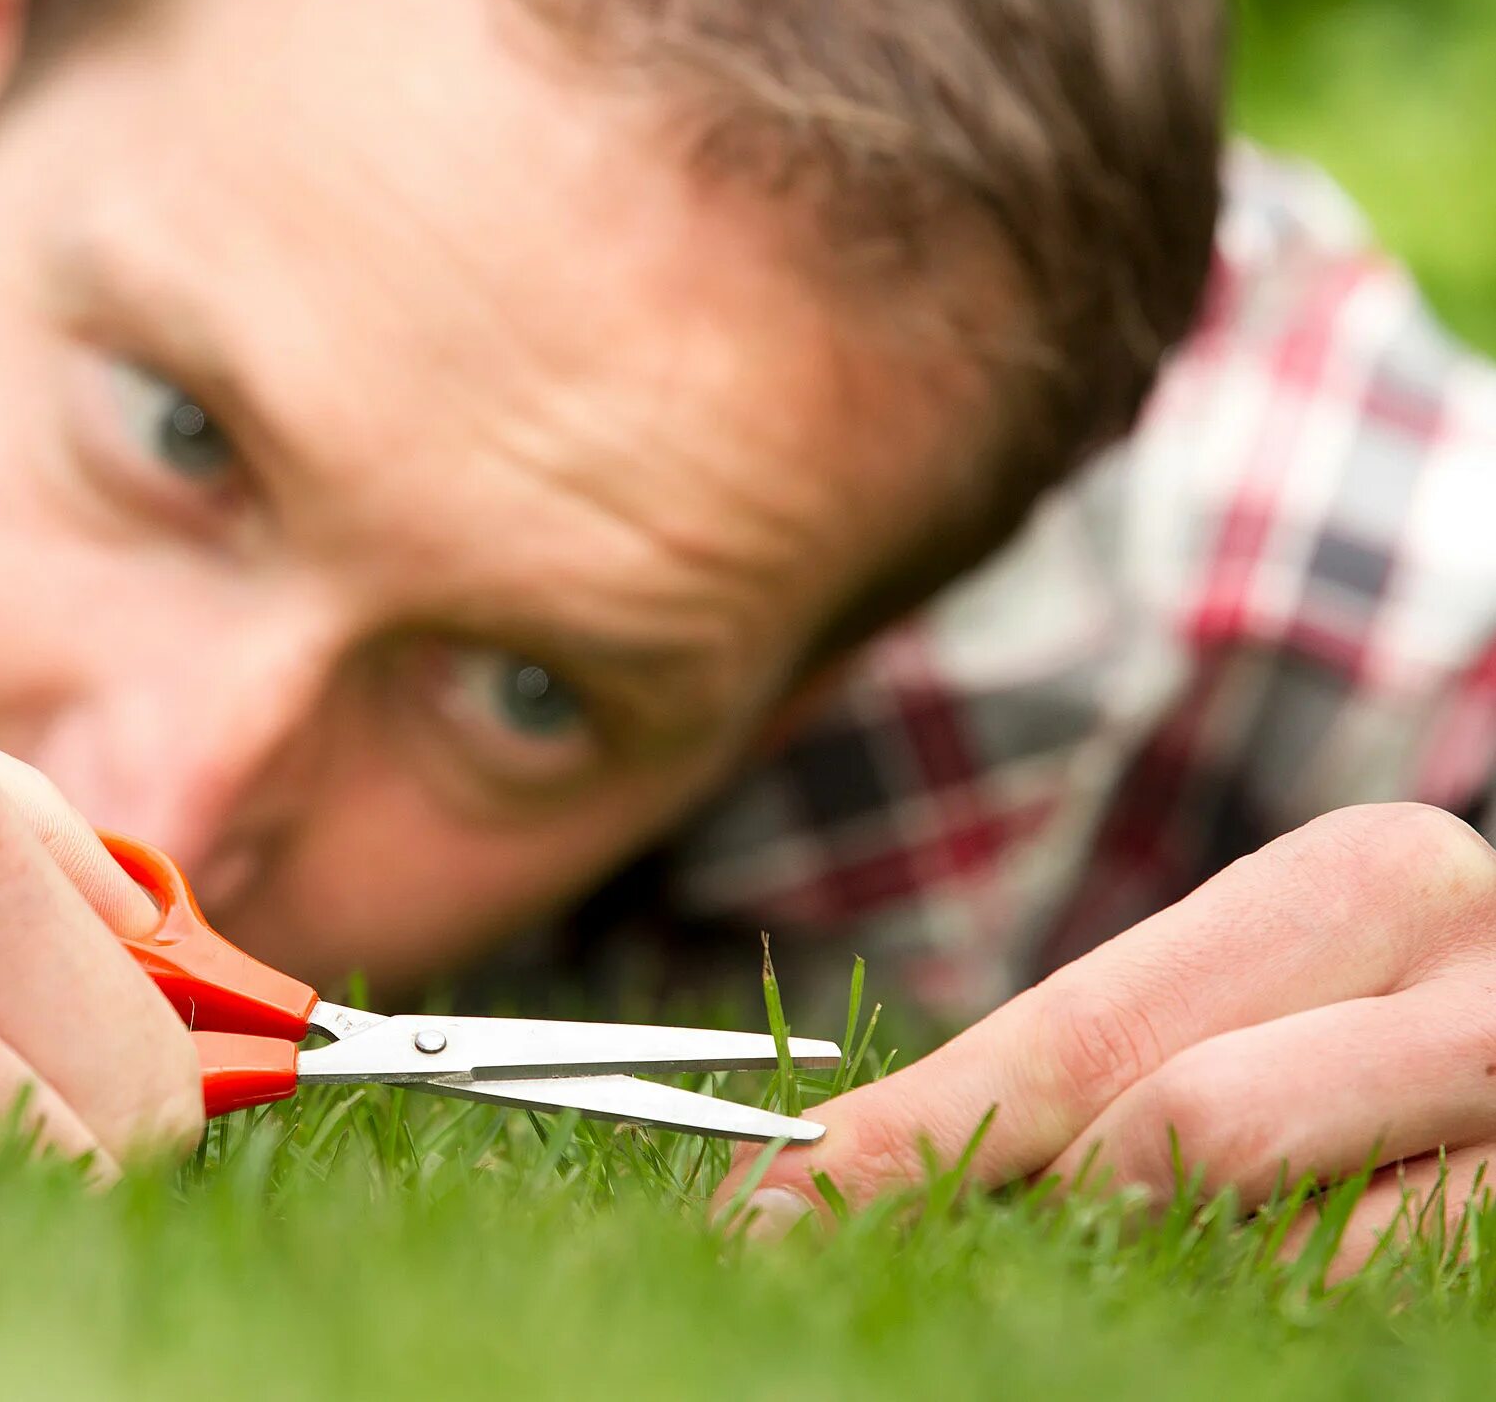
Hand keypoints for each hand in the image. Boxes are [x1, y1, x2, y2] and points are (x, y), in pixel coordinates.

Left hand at [717, 803, 1495, 1273]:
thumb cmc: (1356, 1000)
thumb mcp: (1237, 979)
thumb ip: (1087, 1057)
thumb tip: (834, 1169)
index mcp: (1358, 884)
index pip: (1087, 1033)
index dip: (914, 1131)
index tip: (774, 1204)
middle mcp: (1475, 998)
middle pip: (1186, 1139)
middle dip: (1049, 1199)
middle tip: (935, 1241)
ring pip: (1283, 1263)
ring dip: (1158, 1269)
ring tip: (1124, 1245)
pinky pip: (1353, 1316)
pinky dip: (1250, 1311)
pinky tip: (1203, 1287)